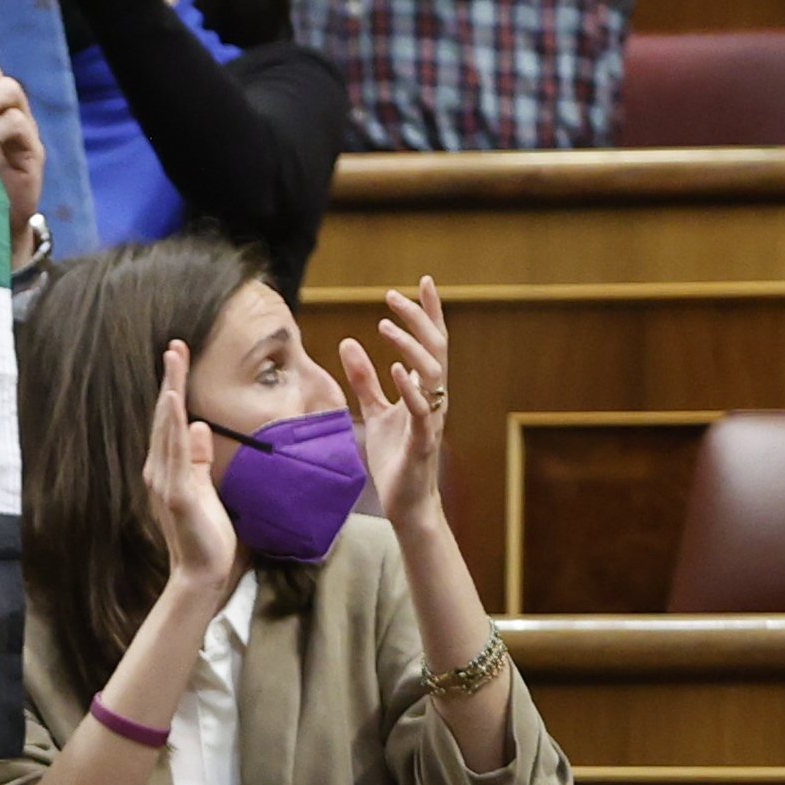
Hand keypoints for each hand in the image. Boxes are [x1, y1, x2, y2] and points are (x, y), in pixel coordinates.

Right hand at [146, 341, 242, 600]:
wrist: (203, 573)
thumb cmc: (208, 535)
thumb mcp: (205, 488)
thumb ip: (198, 459)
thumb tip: (199, 426)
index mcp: (167, 468)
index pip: (170, 420)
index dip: (173, 387)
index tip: (179, 356)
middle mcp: (158, 469)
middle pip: (164, 415)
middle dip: (170, 378)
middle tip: (176, 344)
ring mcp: (164, 481)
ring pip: (167, 426)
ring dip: (170, 390)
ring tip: (174, 358)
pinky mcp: (176, 494)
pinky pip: (173, 453)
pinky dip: (172, 425)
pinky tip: (173, 402)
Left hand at [339, 276, 455, 539]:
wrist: (406, 502)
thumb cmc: (395, 457)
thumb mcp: (375, 411)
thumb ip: (365, 379)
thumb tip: (348, 342)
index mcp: (425, 389)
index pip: (431, 343)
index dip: (428, 313)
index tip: (422, 282)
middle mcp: (435, 398)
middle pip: (435, 349)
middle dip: (418, 319)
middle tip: (393, 295)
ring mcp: (431, 418)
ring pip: (432, 373)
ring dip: (409, 346)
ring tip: (386, 325)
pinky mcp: (422, 440)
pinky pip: (422, 410)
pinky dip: (411, 388)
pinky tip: (396, 369)